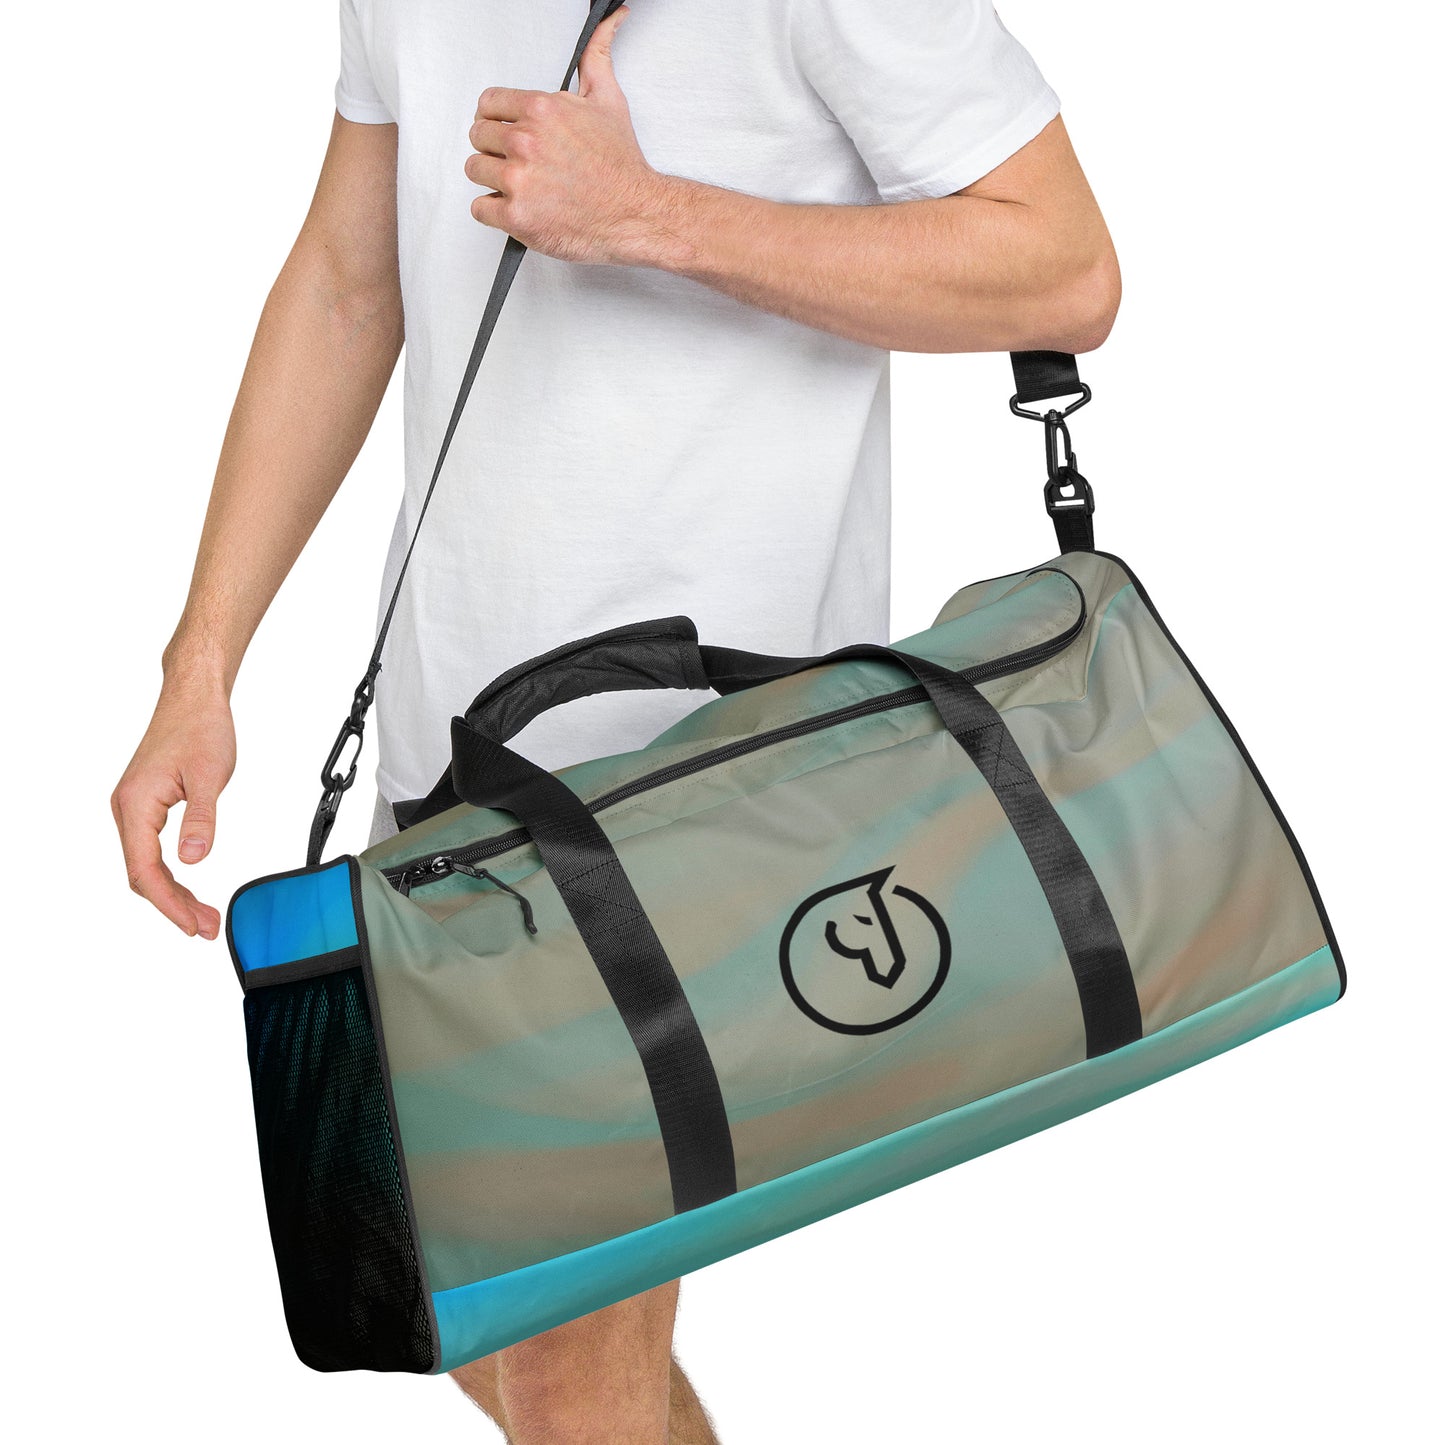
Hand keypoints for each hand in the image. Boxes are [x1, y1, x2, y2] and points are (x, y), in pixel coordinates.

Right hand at [112, 672, 235, 939]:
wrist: (193, 699)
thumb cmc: (201, 728)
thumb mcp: (209, 776)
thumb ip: (201, 820)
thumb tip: (193, 859)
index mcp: (136, 804)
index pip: (144, 870)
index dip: (168, 903)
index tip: (192, 925)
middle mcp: (126, 809)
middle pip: (141, 874)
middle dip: (172, 905)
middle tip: (204, 928)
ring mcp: (134, 808)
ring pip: (145, 864)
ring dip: (171, 893)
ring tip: (201, 916)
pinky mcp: (145, 805)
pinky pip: (149, 849)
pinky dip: (168, 873)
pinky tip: (187, 888)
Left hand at [465, 6, 670, 265]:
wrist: (634, 214)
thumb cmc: (620, 165)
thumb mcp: (608, 100)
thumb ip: (596, 56)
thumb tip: (612, 18)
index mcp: (540, 110)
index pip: (487, 104)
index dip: (497, 119)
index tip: (508, 132)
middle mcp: (525, 142)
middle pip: (478, 136)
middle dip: (496, 148)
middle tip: (521, 162)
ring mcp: (518, 180)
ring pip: (475, 170)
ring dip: (494, 179)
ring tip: (523, 186)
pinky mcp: (516, 216)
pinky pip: (480, 208)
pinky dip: (496, 211)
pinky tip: (521, 207)